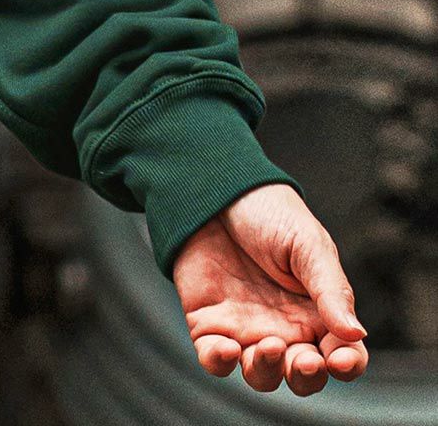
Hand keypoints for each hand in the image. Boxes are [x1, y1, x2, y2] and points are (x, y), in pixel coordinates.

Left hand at [173, 181, 369, 394]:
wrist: (215, 189)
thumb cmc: (269, 213)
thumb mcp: (307, 244)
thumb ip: (331, 289)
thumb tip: (357, 334)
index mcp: (318, 312)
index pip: (343, 354)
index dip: (347, 365)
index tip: (339, 361)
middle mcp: (286, 329)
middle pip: (303, 375)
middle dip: (306, 377)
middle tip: (304, 359)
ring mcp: (247, 329)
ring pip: (262, 375)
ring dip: (267, 372)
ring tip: (267, 346)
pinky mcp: (209, 323)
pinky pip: (215, 358)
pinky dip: (220, 363)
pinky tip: (226, 349)